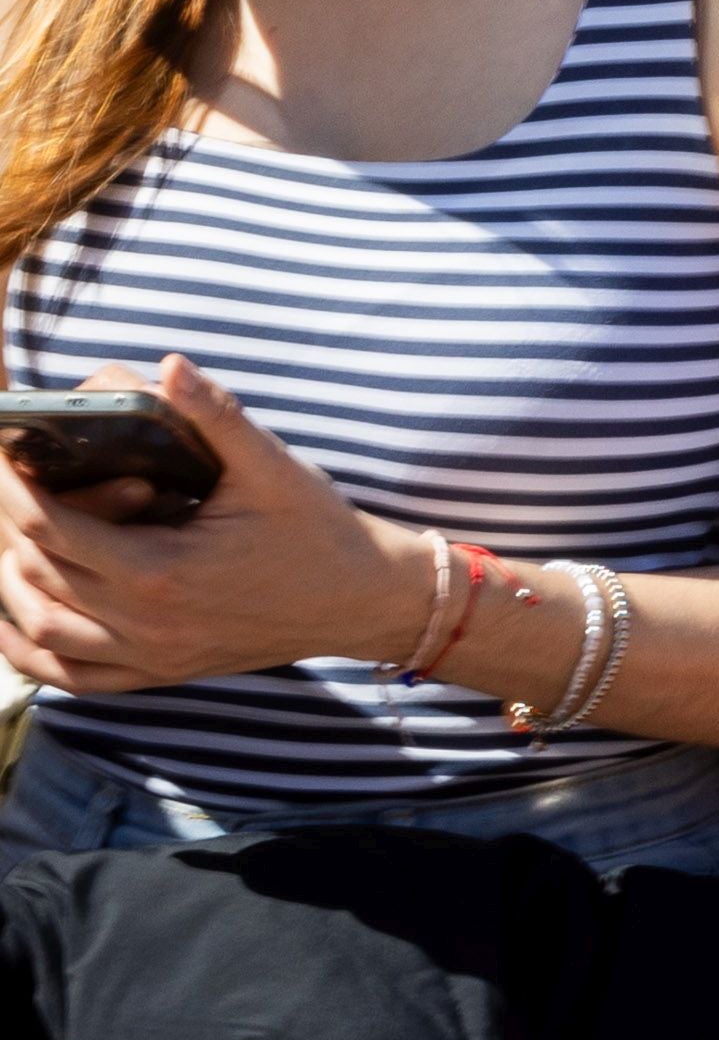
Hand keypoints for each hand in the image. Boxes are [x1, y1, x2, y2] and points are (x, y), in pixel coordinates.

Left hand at [0, 356, 418, 694]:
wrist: (362, 600)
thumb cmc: (319, 529)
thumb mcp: (273, 466)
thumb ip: (215, 416)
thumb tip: (170, 365)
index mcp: (164, 569)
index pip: (50, 528)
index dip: (12, 487)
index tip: (4, 451)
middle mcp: (146, 621)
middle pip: (34, 573)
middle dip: (5, 522)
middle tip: (5, 479)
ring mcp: (150, 655)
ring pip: (40, 626)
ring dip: (9, 582)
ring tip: (7, 535)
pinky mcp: (158, 673)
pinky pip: (68, 674)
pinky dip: (25, 649)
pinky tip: (13, 616)